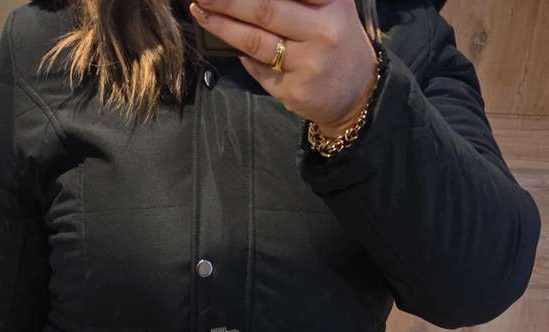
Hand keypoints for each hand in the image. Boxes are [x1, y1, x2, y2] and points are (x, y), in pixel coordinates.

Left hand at [189, 0, 378, 135]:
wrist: (359, 93)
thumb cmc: (337, 41)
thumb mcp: (329, 7)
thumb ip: (297, 0)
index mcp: (331, 1)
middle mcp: (322, 29)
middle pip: (265, 9)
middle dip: (228, 0)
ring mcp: (309, 63)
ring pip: (256, 41)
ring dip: (222, 26)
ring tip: (201, 12)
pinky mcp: (296, 90)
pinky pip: (259, 68)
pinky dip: (241, 55)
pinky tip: (226, 43)